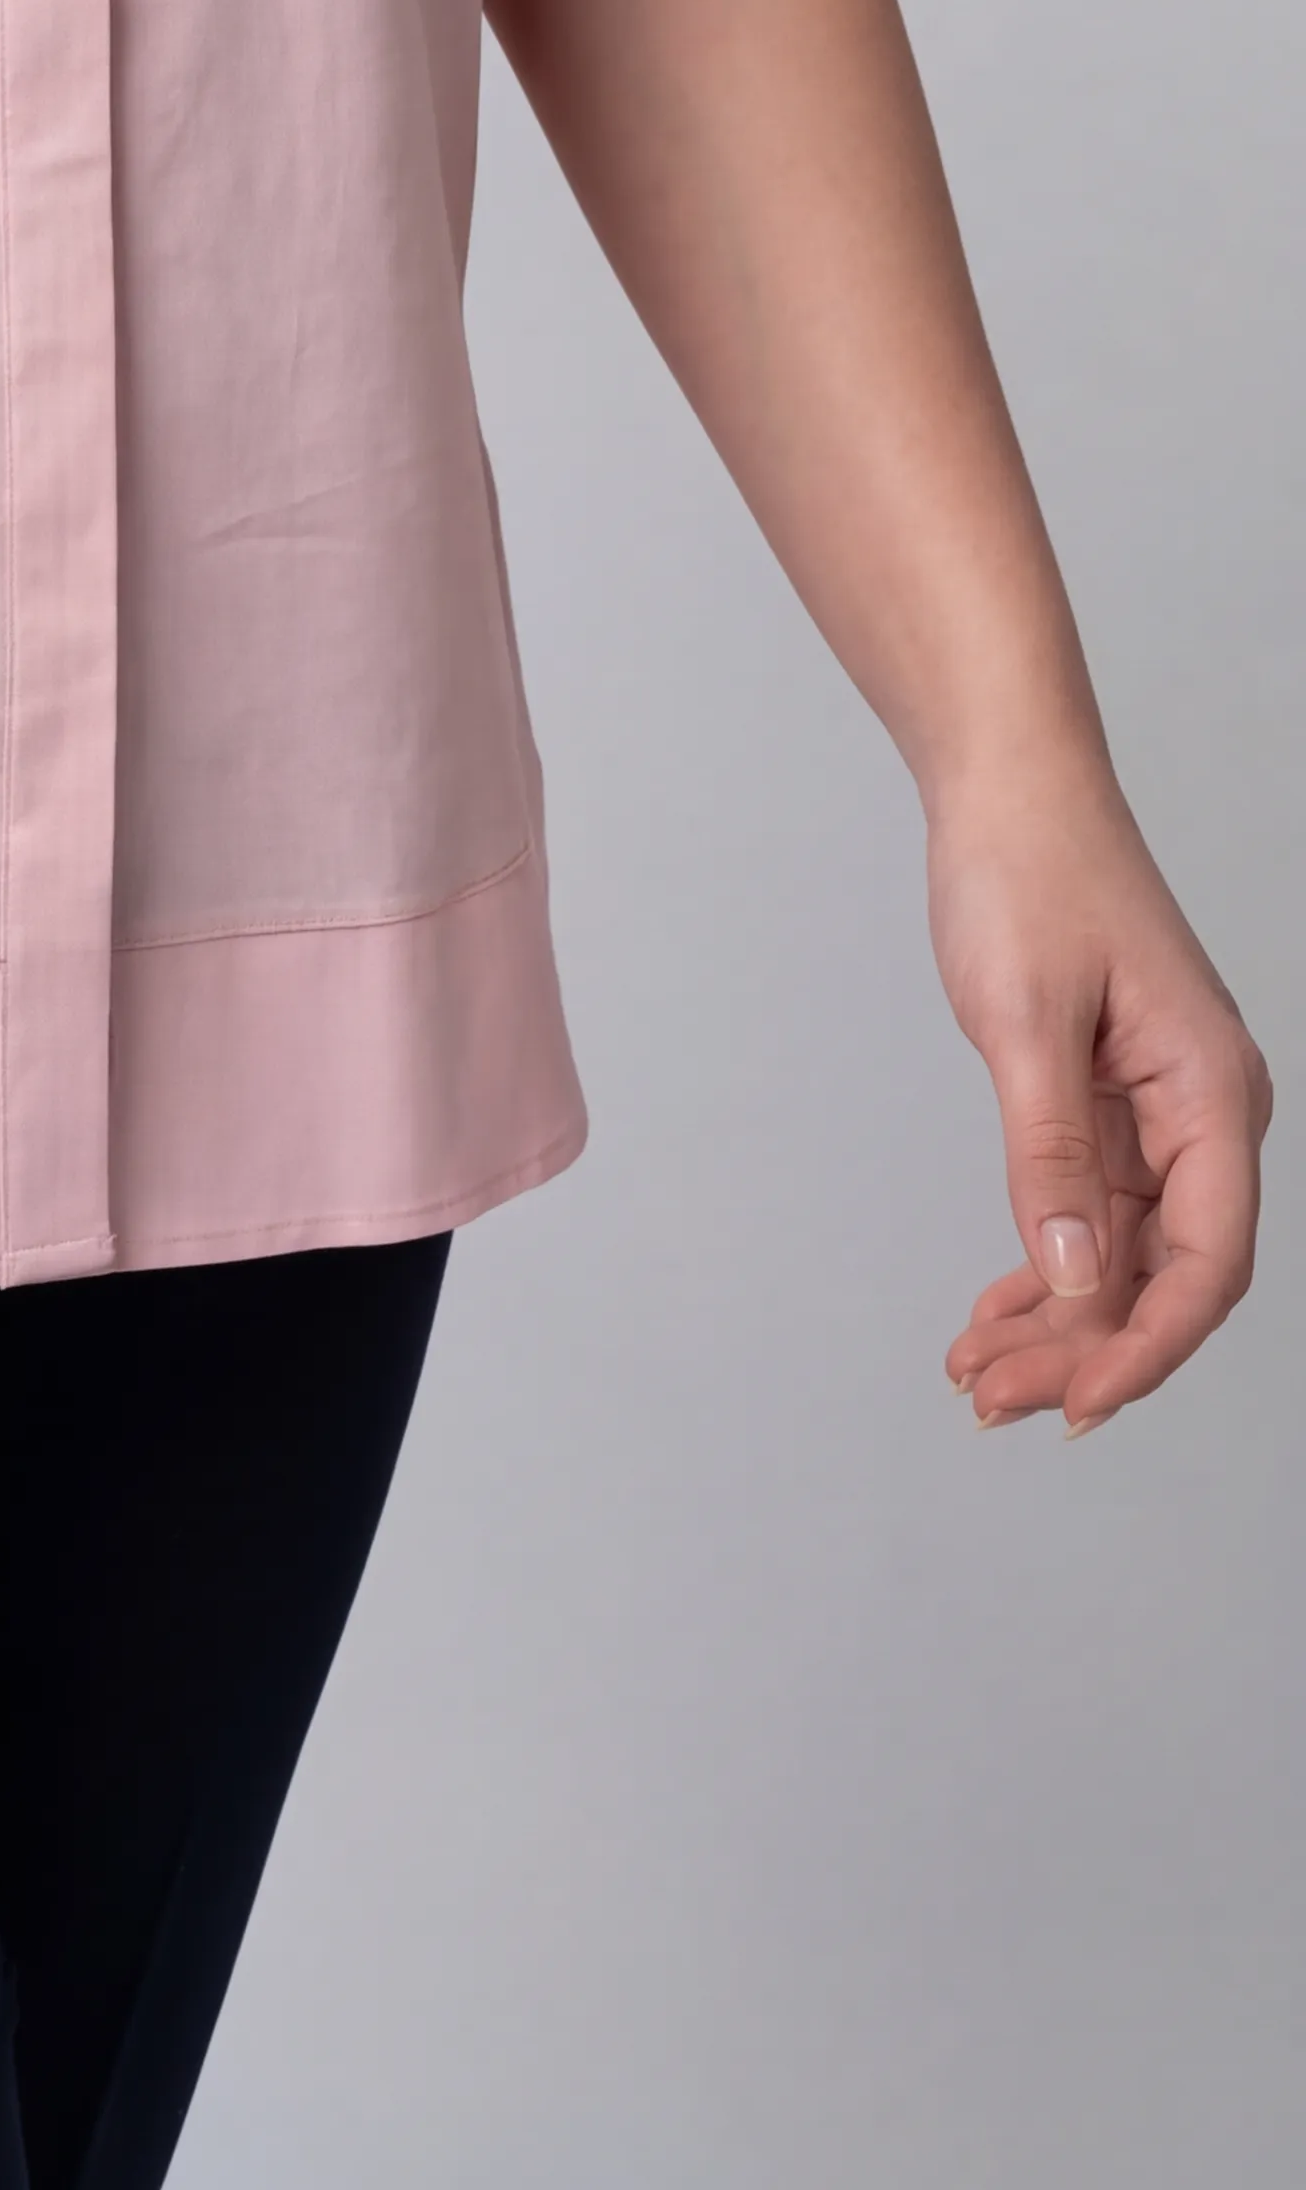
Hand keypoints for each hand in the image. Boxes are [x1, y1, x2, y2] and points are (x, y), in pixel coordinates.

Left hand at [930, 777, 1268, 1436]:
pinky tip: (997, 1311)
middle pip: (1165, 1273)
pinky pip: (1097, 1211)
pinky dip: (1049, 1263)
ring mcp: (1162, 1111)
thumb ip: (1052, 1157)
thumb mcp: (1026, 1021)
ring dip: (1058, 1319)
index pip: (1208, 1262)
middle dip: (1085, 1348)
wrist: (1009, 786)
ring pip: (1125, 1253)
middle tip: (991, 1399)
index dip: (1148, 1347)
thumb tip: (1077, 1279)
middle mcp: (1204, 1111)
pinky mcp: (1116, 1102)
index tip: (1078, 1403)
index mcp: (1211, 1092)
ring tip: (977, 1373)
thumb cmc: (1028, 873)